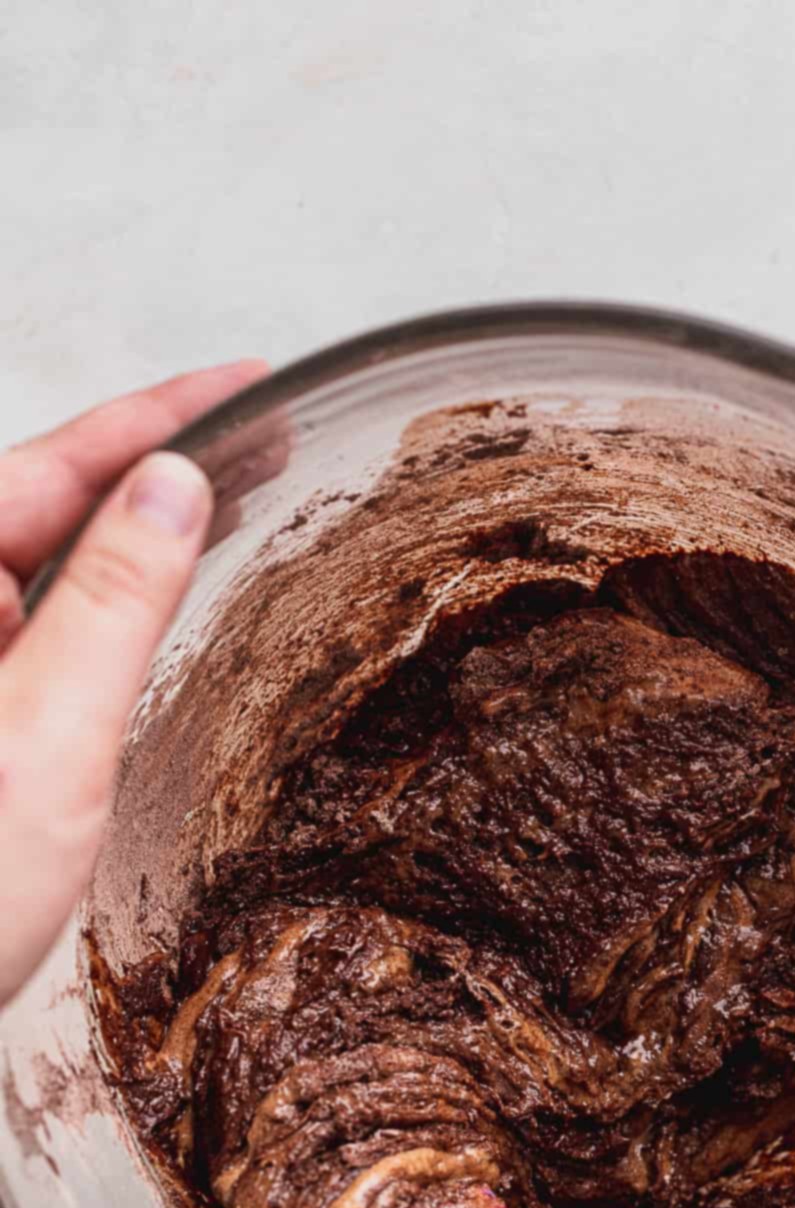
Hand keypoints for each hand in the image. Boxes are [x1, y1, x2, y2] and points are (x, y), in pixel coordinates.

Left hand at [0, 362, 265, 1005]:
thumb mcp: (46, 741)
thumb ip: (108, 604)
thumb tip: (171, 489)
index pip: (50, 464)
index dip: (159, 416)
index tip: (245, 381)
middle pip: (43, 502)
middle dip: (156, 463)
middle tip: (260, 431)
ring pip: (42, 563)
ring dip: (135, 529)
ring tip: (230, 492)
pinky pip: (36, 626)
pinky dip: (103, 599)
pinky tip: (154, 590)